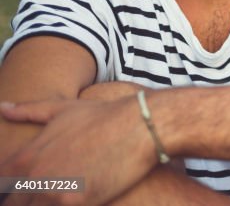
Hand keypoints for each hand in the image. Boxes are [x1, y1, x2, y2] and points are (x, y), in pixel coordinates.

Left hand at [0, 96, 156, 204]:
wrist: (140, 126)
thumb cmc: (104, 116)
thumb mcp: (63, 109)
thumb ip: (29, 111)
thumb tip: (3, 109)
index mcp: (27, 157)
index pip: (1, 181)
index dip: (7, 186)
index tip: (19, 186)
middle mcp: (35, 178)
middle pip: (13, 203)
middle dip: (23, 199)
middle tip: (51, 189)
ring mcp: (54, 194)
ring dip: (43, 203)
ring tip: (63, 194)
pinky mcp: (77, 204)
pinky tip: (78, 198)